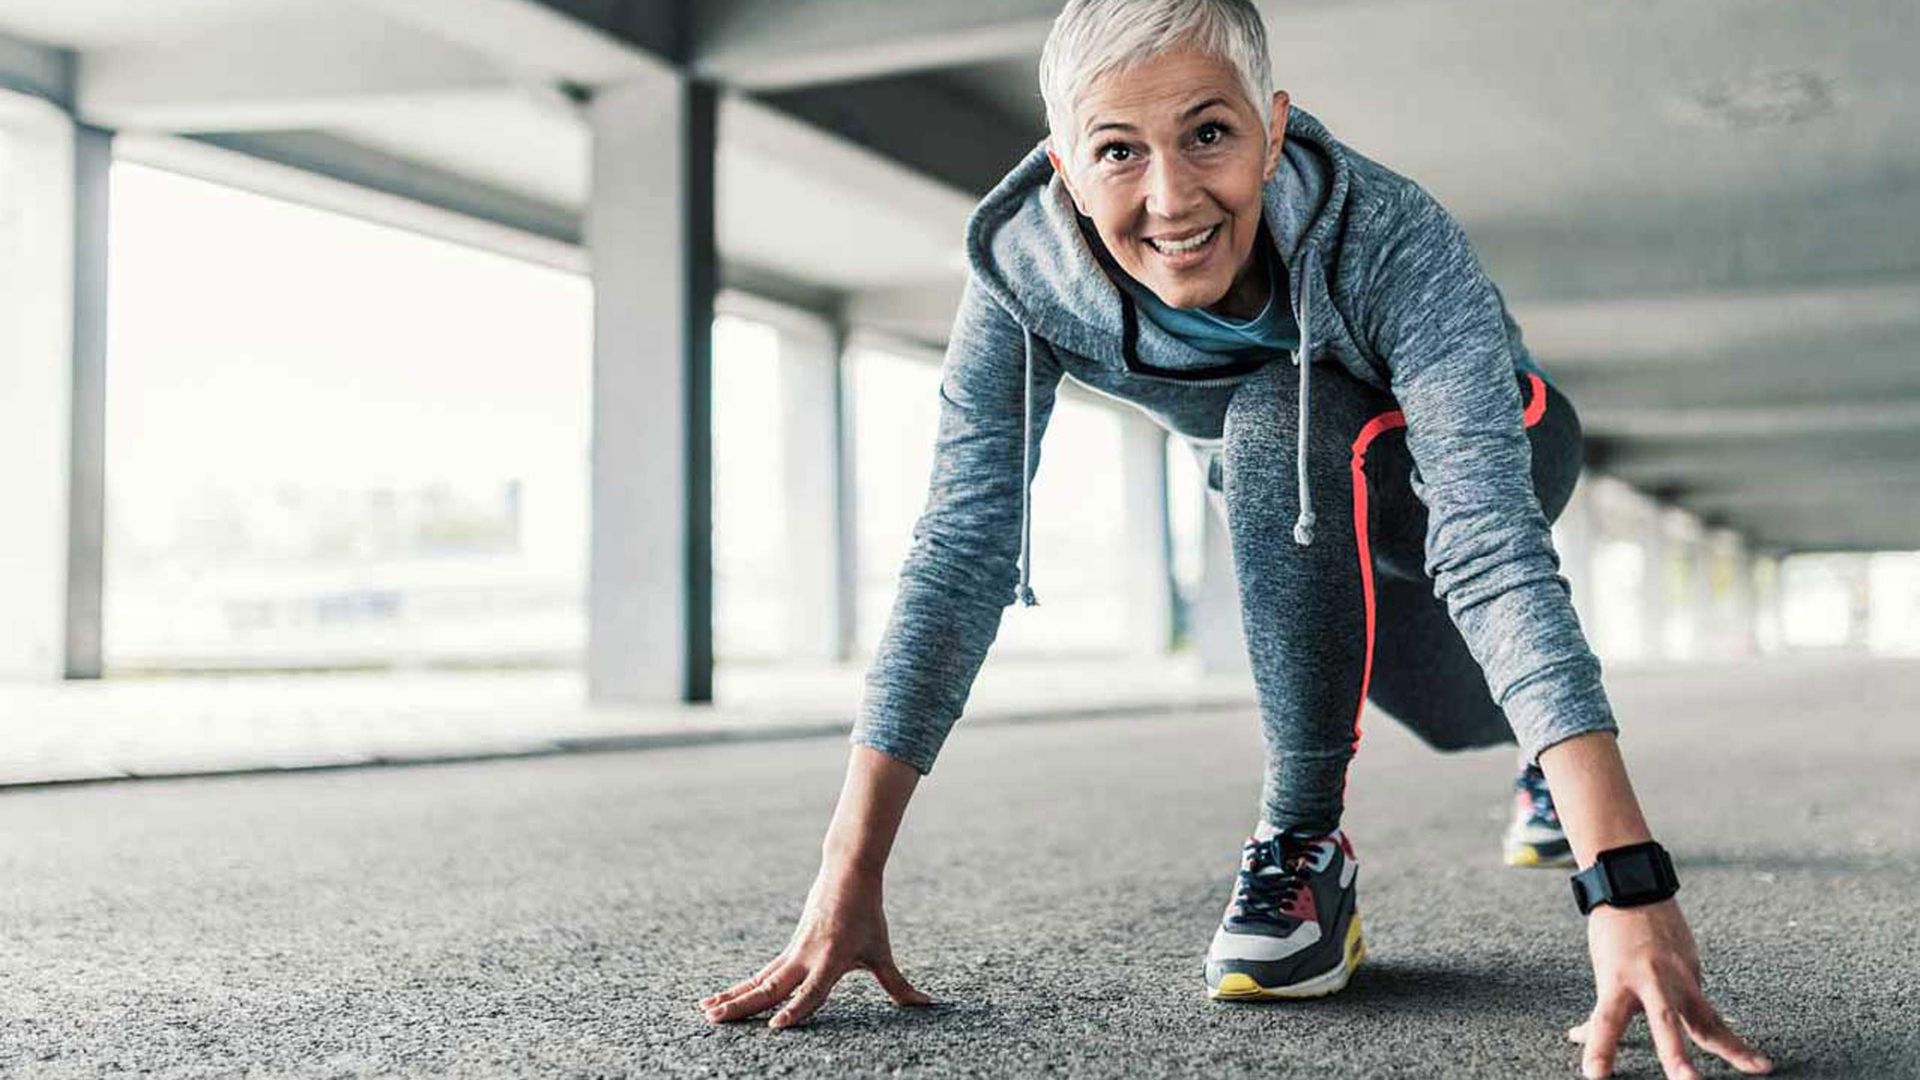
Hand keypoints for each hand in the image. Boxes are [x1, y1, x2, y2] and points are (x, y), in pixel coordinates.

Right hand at [699, 863, 932, 1029]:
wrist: (847, 872)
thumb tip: (926, 1006)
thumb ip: (898, 985)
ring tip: (707, 1012)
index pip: (812, 992)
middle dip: (744, 1006)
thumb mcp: (881, 951)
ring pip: (759, 982)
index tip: (778, 1028)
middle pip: (771, 988)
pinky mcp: (787, 951)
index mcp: (831, 960)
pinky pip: (761, 975)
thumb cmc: (867, 914)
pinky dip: (739, 988)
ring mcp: (793, 954)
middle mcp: (806, 959)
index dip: (797, 1011)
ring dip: (733, 997)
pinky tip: (718, 999)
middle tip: (717, 1020)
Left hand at [1570, 898, 1773, 1078]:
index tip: (1594, 1075)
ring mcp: (1679, 976)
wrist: (1635, 890)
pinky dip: (1725, 1033)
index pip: (1605, 1020)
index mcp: (1617, 979)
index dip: (1600, 1048)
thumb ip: (1601, 1011)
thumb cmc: (1613, 934)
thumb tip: (1579, 1038)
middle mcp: (1651, 979)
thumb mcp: (1601, 971)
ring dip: (1732, 1047)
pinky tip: (1748, 1056)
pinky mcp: (1696, 973)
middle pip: (1664, 1021)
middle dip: (1676, 1055)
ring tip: (1760, 1067)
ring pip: (1707, 1018)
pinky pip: (1706, 1009)